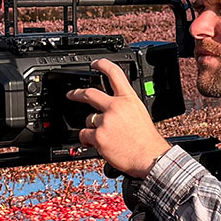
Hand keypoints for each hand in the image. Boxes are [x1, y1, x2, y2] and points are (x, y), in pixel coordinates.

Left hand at [67, 59, 171, 177]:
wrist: (149, 157)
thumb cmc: (147, 139)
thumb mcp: (140, 113)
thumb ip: (125, 105)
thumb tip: (112, 105)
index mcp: (128, 99)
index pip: (114, 73)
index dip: (102, 65)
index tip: (94, 64)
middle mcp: (116, 107)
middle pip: (90, 93)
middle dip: (77, 93)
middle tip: (71, 94)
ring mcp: (106, 121)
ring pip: (88, 119)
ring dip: (92, 127)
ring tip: (104, 136)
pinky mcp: (98, 136)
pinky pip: (84, 134)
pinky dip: (87, 140)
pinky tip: (96, 144)